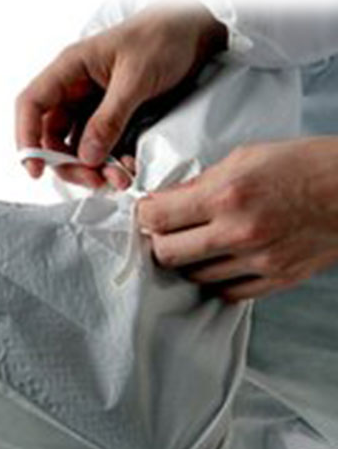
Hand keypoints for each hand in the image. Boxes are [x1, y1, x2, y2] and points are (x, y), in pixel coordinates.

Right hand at [15, 0, 227, 189]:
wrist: (197, 31)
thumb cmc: (163, 36)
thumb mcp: (135, 78)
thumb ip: (109, 119)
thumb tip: (87, 156)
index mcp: (70, 70)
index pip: (32, 106)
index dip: (26, 139)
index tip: (36, 169)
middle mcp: (75, 90)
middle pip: (52, 137)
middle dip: (68, 164)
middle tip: (93, 180)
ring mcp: (93, 107)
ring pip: (76, 148)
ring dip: (93, 170)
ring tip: (119, 179)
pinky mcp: (112, 120)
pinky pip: (101, 150)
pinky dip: (111, 165)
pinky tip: (128, 169)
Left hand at [137, 138, 337, 301]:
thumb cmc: (305, 165)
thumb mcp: (245, 156)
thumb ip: (201, 182)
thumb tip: (169, 199)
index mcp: (227, 195)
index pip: (157, 218)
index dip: (142, 215)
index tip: (145, 212)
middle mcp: (239, 232)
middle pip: (167, 254)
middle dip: (157, 240)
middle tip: (163, 230)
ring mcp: (258, 260)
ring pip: (193, 276)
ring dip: (187, 260)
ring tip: (196, 242)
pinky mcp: (276, 278)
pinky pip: (226, 292)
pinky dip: (215, 278)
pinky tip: (220, 260)